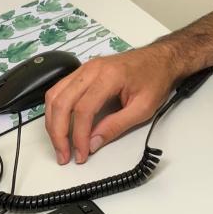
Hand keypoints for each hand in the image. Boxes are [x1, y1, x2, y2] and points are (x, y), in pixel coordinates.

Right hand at [43, 45, 177, 164]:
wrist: (160, 59)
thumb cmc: (155, 79)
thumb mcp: (143, 108)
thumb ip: (116, 126)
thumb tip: (93, 143)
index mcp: (109, 76)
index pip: (83, 109)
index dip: (79, 135)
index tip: (81, 153)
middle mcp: (91, 69)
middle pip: (62, 102)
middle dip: (58, 132)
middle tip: (64, 154)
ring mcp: (84, 68)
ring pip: (54, 95)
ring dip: (52, 122)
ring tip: (59, 144)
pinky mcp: (82, 72)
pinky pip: (59, 90)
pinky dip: (55, 110)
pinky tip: (59, 125)